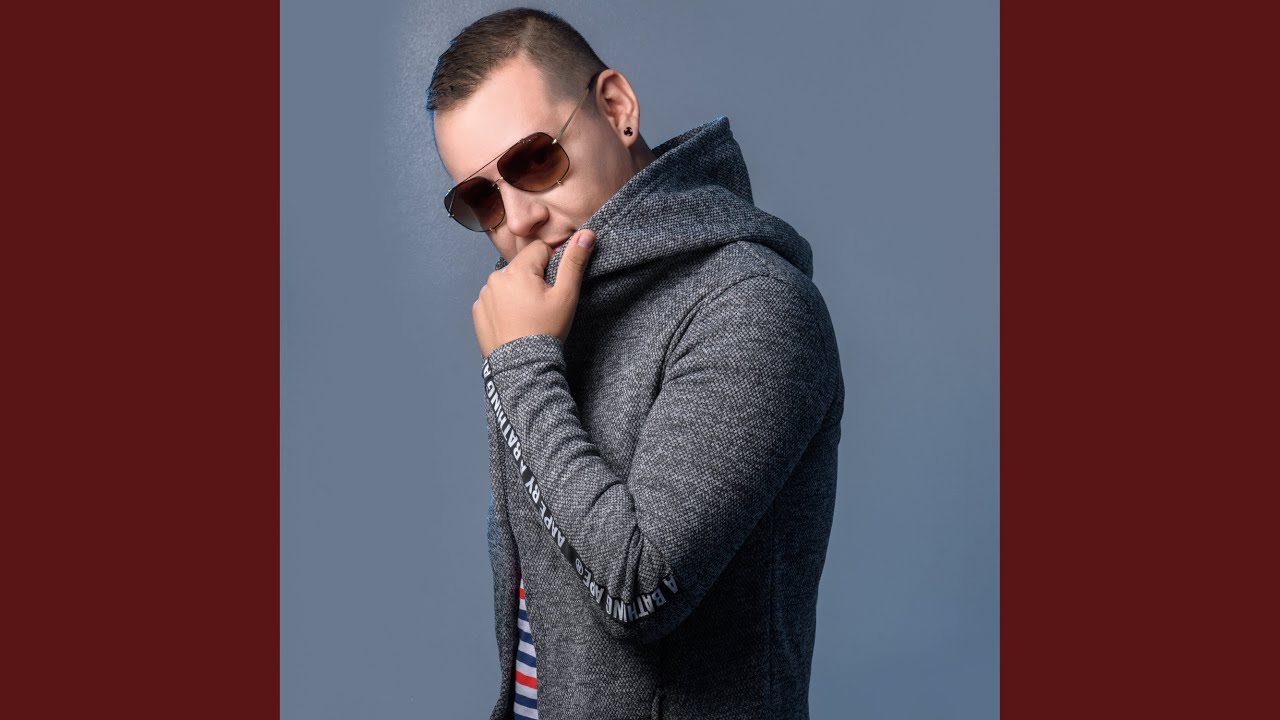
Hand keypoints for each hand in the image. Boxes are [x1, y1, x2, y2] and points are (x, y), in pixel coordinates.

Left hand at [472, 229, 595, 357]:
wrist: (522, 367)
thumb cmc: (546, 331)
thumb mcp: (566, 296)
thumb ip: (574, 262)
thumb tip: (586, 234)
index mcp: (517, 270)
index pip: (540, 250)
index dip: (552, 265)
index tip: (554, 288)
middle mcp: (496, 278)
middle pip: (522, 267)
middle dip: (534, 279)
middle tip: (542, 306)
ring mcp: (484, 295)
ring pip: (508, 282)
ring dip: (518, 292)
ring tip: (528, 316)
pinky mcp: (477, 311)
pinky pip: (494, 299)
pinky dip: (503, 306)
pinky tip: (514, 322)